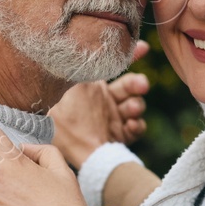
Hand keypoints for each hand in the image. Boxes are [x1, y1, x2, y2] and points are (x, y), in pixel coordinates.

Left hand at [51, 40, 151, 168]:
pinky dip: (137, 125)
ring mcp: (115, 118)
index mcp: (91, 87)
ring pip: (135, 105)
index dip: (129, 56)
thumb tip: (78, 50)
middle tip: (141, 85)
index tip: (143, 48)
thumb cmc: (61, 125)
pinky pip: (137, 127)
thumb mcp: (64, 93)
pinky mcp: (121, 135)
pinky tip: (131, 126)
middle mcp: (105, 100)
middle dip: (137, 84)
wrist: (67, 157)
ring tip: (131, 110)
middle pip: (129, 86)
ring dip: (136, 105)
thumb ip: (75, 73)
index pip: (111, 68)